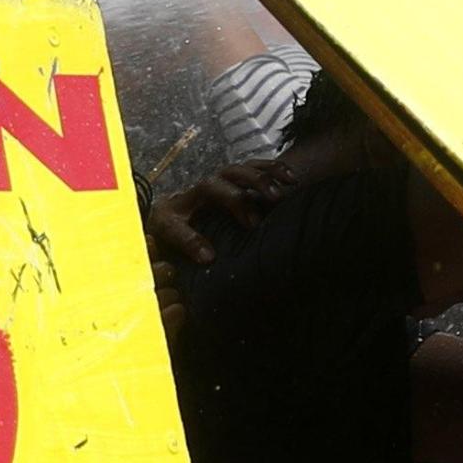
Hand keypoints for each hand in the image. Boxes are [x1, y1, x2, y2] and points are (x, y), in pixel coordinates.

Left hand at [147, 159, 293, 334]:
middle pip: (212, 187)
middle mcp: (195, 194)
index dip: (189, 241)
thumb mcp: (173, 257)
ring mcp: (218, 181)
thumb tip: (187, 296)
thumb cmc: (179, 240)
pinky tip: (292, 180)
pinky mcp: (237, 176)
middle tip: (252, 223)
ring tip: (277, 197)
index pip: (175, 226)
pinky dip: (275, 171)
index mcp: (170, 216)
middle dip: (234, 202)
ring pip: (237, 173)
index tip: (208, 258)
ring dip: (257, 183)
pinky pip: (257, 166)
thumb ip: (179, 271)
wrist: (180, 213)